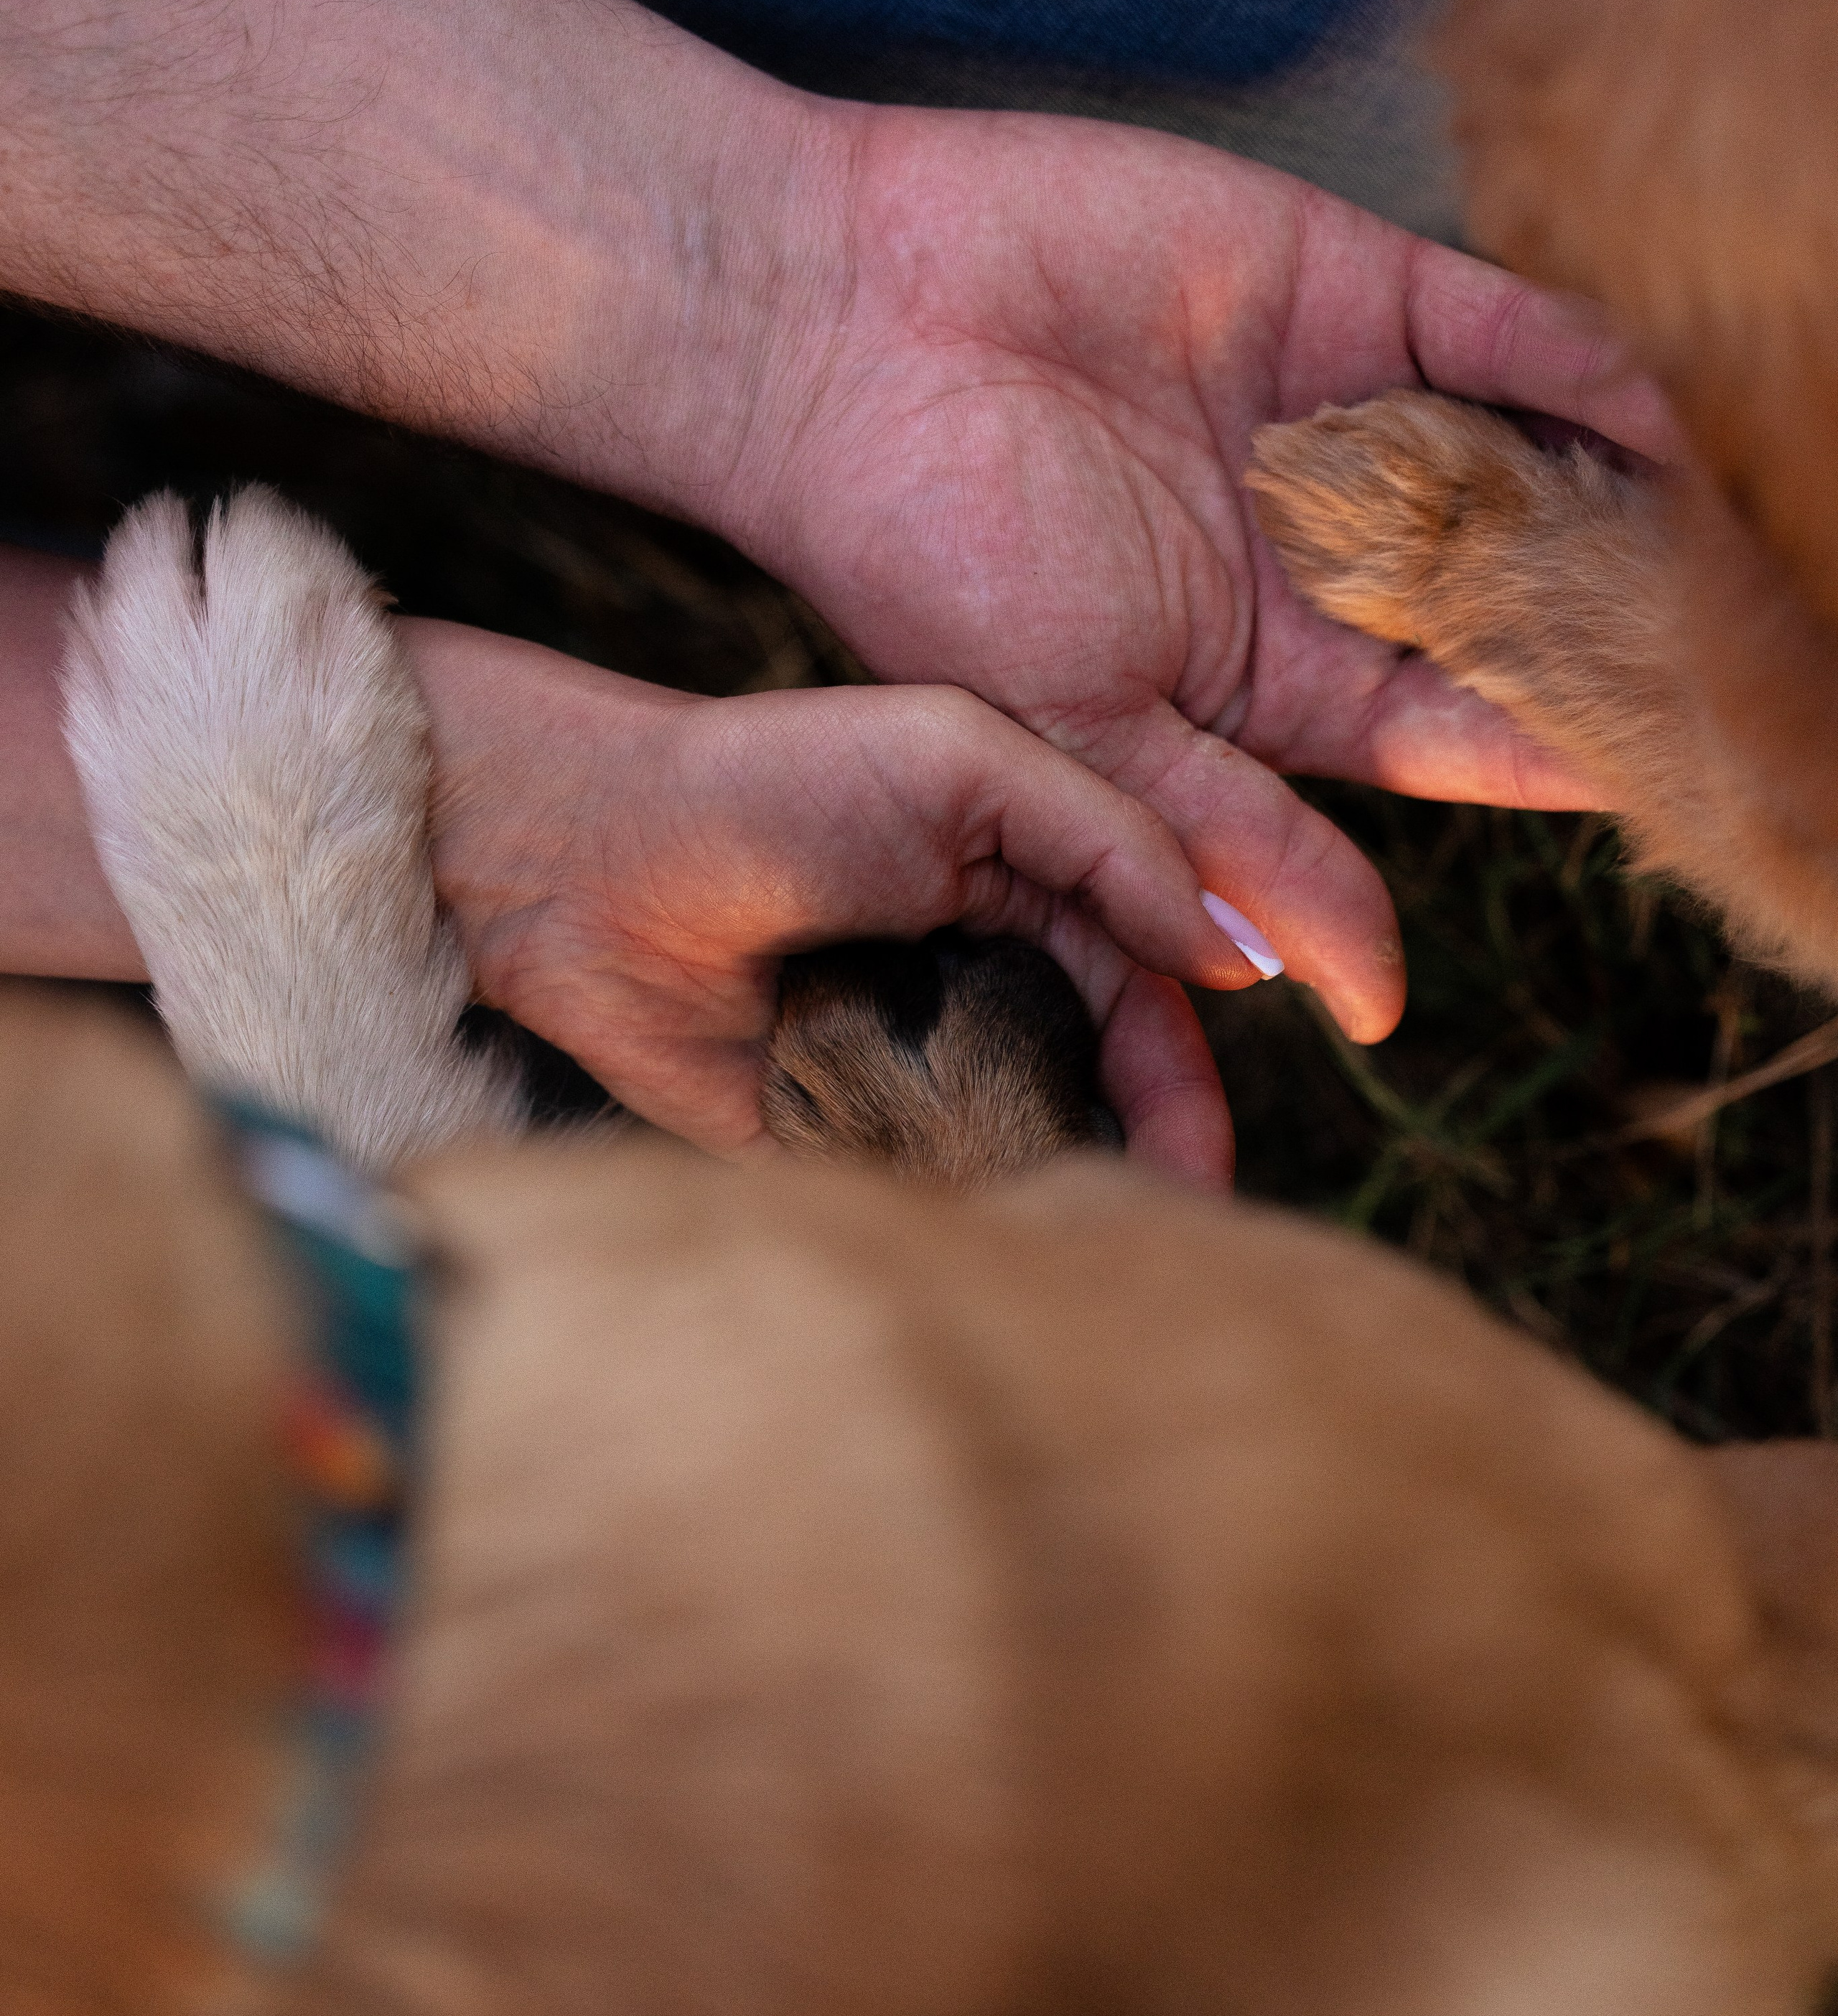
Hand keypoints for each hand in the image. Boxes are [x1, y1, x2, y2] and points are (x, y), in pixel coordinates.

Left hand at [404, 622, 1243, 1183]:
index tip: (1207, 1154)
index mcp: (1027, 894)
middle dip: (1145, 1160)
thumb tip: (1228, 953)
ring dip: (1057, 1199)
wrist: (583, 861)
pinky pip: (919, 1196)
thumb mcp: (958, 757)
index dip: (1185, 1074)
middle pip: (1099, 1091)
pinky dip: (956, 1224)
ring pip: (1019, 1151)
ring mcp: (908, 1069)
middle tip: (1168, 1232)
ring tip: (1084, 1256)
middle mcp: (982, 985)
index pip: (1144, 996)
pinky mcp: (829, 1140)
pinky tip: (980, 1258)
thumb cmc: (770, 781)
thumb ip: (1100, 835)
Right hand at [720, 104, 1676, 1045]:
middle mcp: (1321, 542)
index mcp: (1266, 667)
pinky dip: (1578, 365)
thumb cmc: (926, 550)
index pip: (1453, 725)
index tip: (1663, 772)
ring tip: (1718, 543)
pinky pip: (1497, 323)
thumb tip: (1357, 1000)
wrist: (835, 327)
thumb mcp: (1080, 728)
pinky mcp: (1342, 280)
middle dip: (1608, 622)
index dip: (1556, 747)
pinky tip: (1649, 416)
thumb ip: (1232, 840)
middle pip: (1514, 592)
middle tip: (1726, 656)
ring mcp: (1340, 408)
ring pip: (1525, 455)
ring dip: (1615, 495)